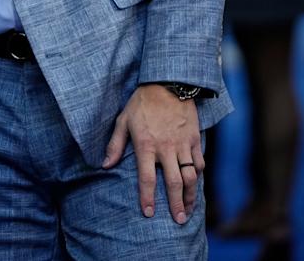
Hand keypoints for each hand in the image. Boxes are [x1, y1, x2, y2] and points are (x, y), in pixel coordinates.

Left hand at [102, 83, 202, 224]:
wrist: (168, 83)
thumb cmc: (141, 102)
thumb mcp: (123, 120)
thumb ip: (115, 145)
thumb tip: (105, 165)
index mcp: (146, 145)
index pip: (147, 178)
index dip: (147, 198)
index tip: (149, 213)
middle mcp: (166, 148)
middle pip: (174, 183)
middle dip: (176, 205)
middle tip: (178, 221)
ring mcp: (182, 144)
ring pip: (191, 176)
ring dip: (191, 196)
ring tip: (189, 209)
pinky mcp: (194, 138)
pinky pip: (199, 162)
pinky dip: (198, 175)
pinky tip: (195, 183)